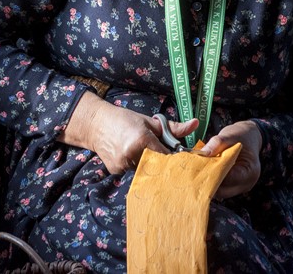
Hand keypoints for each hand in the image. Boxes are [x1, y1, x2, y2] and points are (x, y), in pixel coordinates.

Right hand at [61, 92, 198, 173]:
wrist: (96, 124)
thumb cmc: (125, 119)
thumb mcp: (150, 122)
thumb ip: (174, 127)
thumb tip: (196, 124)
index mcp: (142, 139)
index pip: (166, 156)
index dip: (175, 159)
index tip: (180, 160)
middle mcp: (132, 153)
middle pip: (157, 166)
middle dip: (163, 165)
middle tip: (166, 161)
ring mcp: (123, 163)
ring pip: (145, 171)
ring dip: (150, 167)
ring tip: (146, 157)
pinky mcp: (116, 170)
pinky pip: (133, 173)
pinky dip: (136, 168)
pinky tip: (132, 159)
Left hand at [199, 120, 262, 198]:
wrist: (248, 137)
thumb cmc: (241, 136)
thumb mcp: (229, 135)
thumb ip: (217, 143)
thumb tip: (202, 153)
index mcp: (249, 171)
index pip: (228, 179)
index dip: (212, 175)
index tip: (199, 169)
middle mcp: (246, 183)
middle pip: (223, 190)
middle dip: (208, 182)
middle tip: (194, 171)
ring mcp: (240, 187)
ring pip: (220, 192)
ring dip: (209, 183)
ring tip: (198, 172)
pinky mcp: (233, 186)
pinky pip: (220, 188)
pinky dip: (212, 181)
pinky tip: (204, 173)